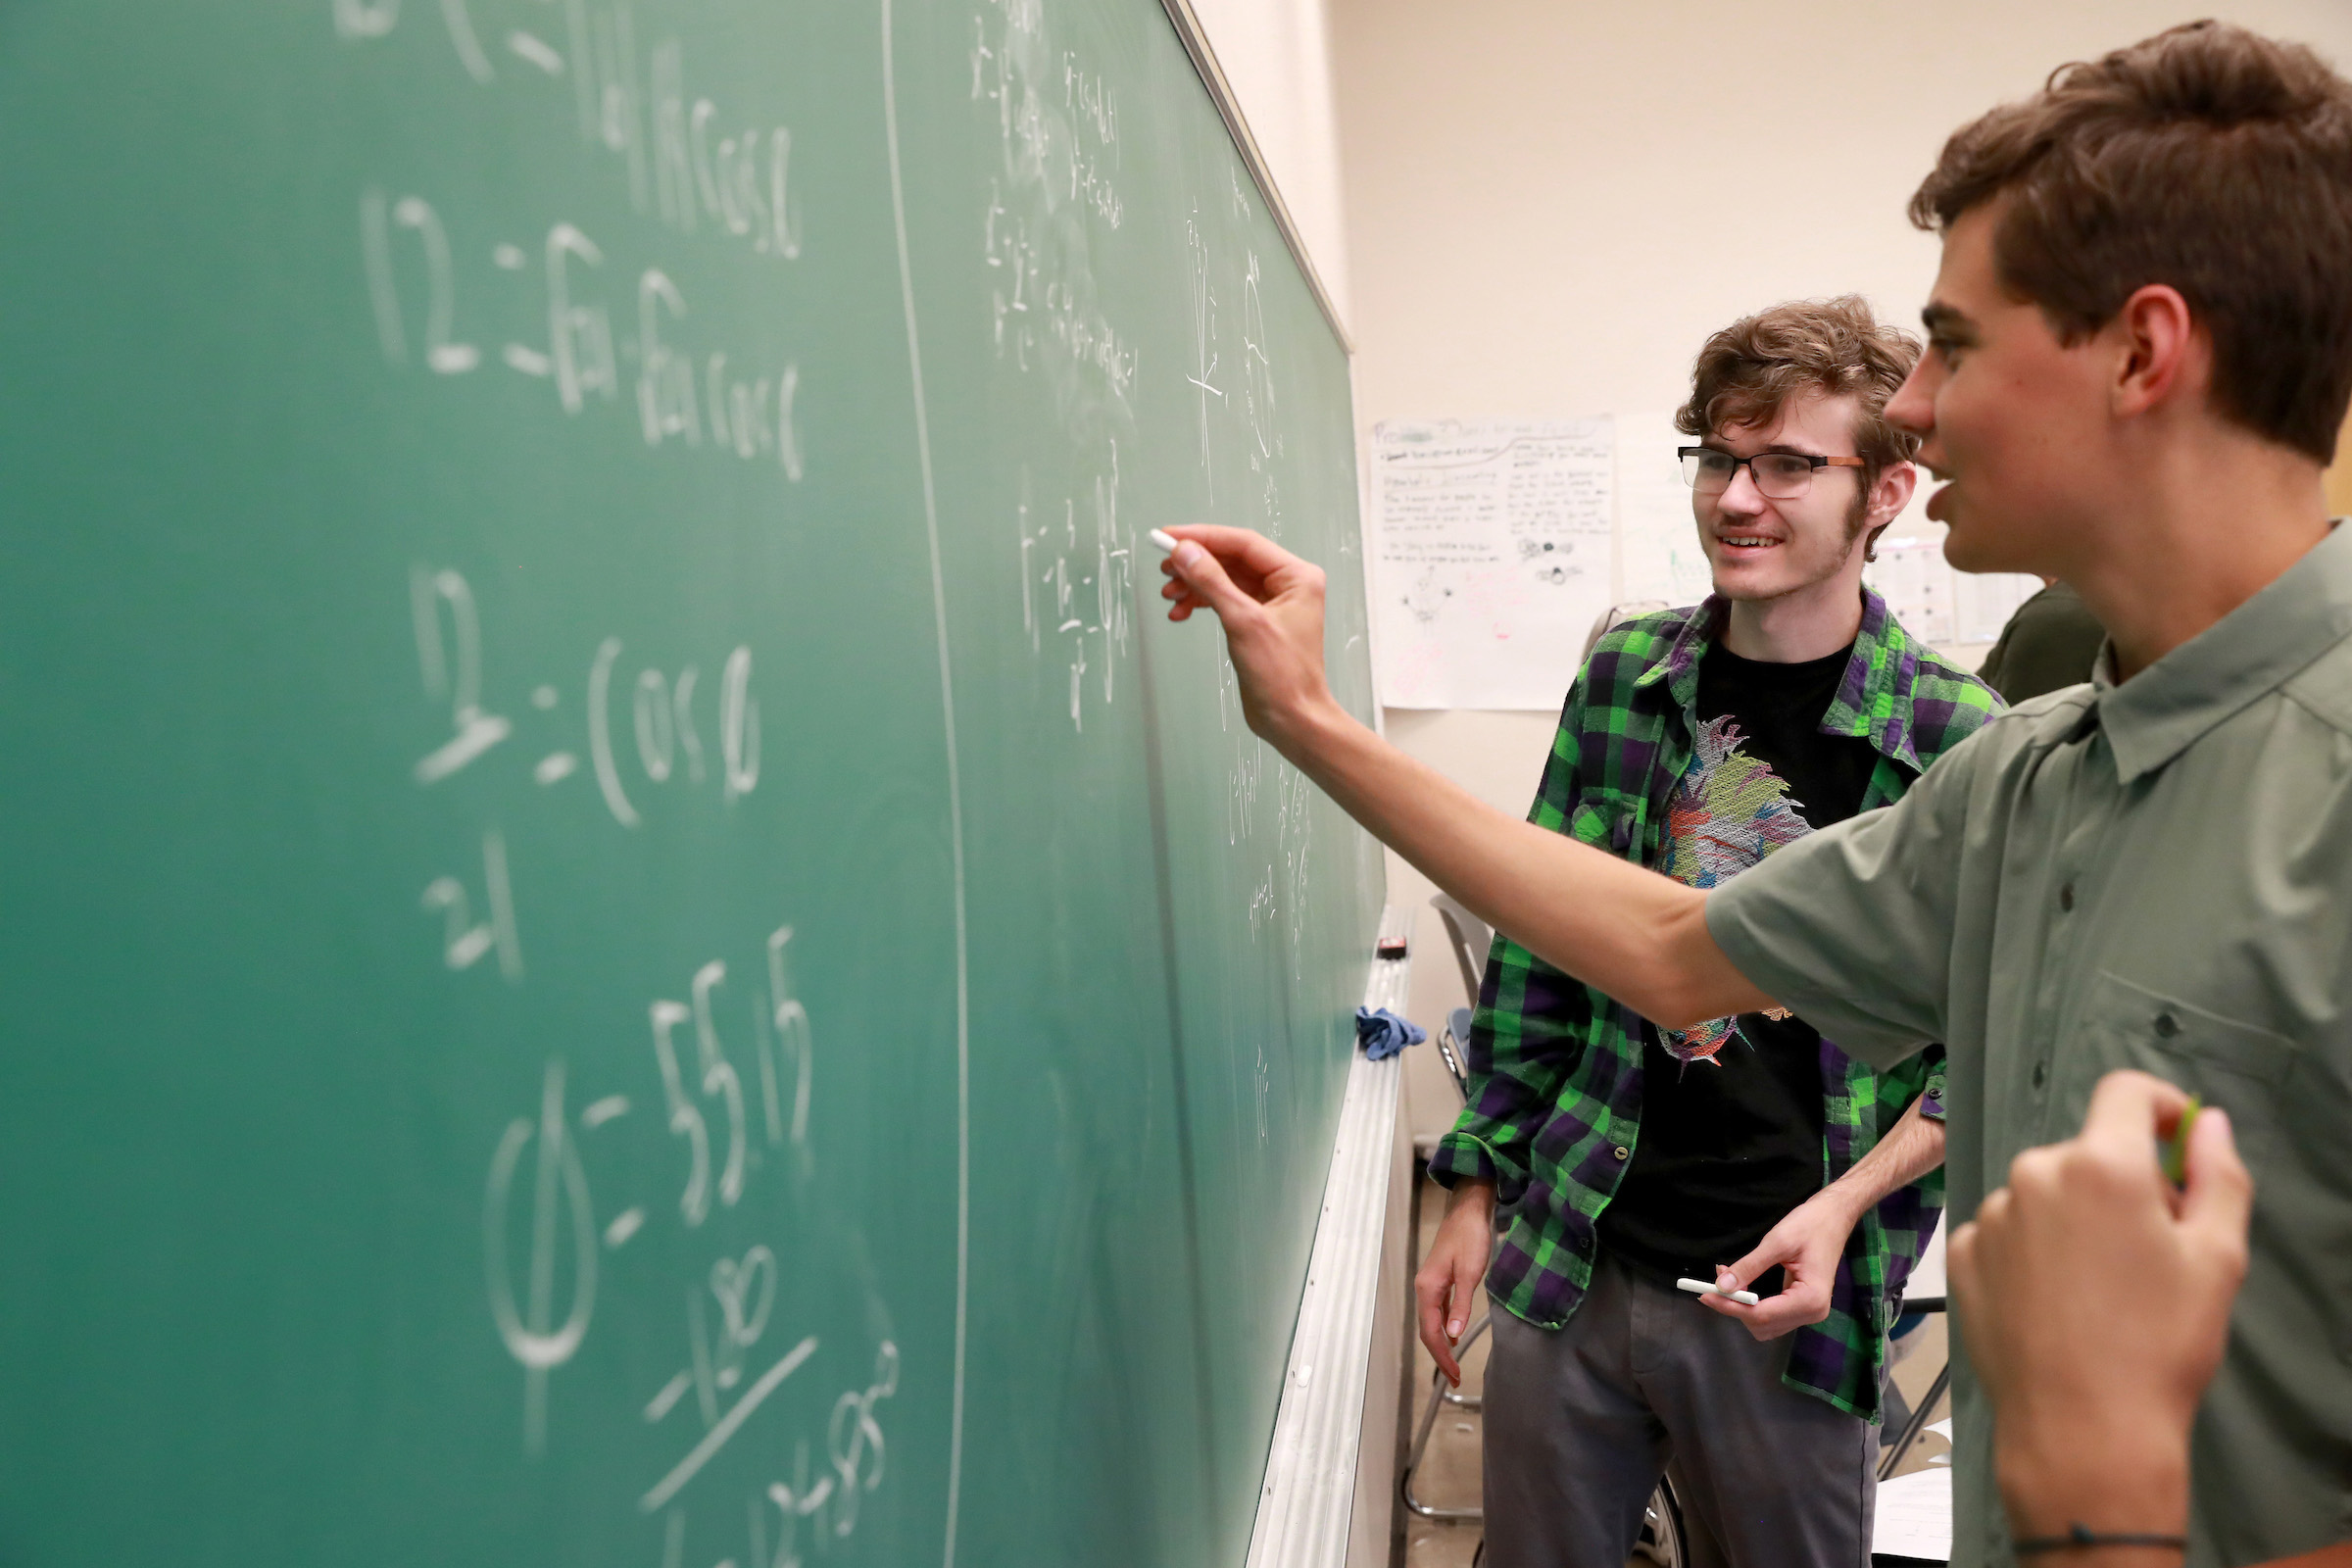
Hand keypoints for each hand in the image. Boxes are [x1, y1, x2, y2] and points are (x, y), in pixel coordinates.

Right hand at [1157, 526, 1336, 747]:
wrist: (1293, 720)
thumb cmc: (1283, 676)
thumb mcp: (1243, 622)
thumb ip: (1211, 582)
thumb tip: (1185, 551)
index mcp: (1296, 576)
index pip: (1242, 544)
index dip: (1203, 537)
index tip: (1168, 537)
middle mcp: (1287, 584)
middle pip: (1231, 559)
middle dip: (1195, 563)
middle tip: (1164, 568)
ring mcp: (1272, 603)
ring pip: (1224, 580)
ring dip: (1194, 585)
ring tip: (1169, 595)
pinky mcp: (1257, 622)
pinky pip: (1224, 600)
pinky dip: (1201, 603)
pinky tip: (1181, 612)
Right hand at [1414, 1180, 1494, 1386]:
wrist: (1468, 1210)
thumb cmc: (1470, 1238)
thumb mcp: (1470, 1272)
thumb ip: (1461, 1304)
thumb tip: (1453, 1335)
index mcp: (1428, 1288)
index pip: (1430, 1331)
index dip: (1442, 1356)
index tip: (1454, 1376)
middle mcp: (1424, 1288)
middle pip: (1427, 1330)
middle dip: (1440, 1355)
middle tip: (1454, 1378)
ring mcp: (1430, 1284)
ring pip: (1431, 1321)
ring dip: (1441, 1343)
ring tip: (1454, 1364)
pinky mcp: (1439, 1279)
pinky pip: (1437, 1310)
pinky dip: (1444, 1327)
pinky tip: (1453, 1334)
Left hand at [1703, 1187, 1860, 1339]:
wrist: (1835, 1217)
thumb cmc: (1811, 1224)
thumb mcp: (1777, 1242)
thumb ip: (1749, 1266)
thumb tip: (1722, 1286)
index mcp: (1810, 1299)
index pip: (1761, 1315)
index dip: (1730, 1307)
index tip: (1705, 1294)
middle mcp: (1812, 1313)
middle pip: (1761, 1325)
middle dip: (1736, 1306)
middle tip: (1716, 1279)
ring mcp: (1809, 1312)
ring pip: (1765, 1325)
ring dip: (1742, 1307)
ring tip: (1728, 1278)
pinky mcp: (1803, 1306)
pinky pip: (1772, 1315)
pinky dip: (1753, 1304)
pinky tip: (1742, 1285)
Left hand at [1948, 1069, 2251, 1541]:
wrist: (2082, 1431)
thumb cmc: (2160, 1345)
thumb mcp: (2217, 1257)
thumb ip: (2217, 1174)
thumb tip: (2205, 1121)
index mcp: (2102, 1164)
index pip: (2125, 1091)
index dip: (2159, 1106)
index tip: (2176, 1141)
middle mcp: (2034, 1173)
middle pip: (2087, 1153)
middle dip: (2122, 1183)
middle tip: (2151, 1249)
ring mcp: (1991, 1214)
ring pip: (2044, 1194)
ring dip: (2073, 1219)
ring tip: (2100, 1290)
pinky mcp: (1964, 1255)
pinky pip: (2007, 1232)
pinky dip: (2032, 1251)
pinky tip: (2055, 1303)